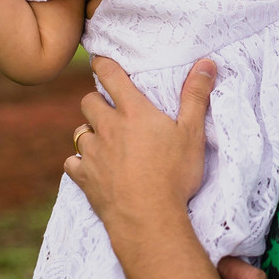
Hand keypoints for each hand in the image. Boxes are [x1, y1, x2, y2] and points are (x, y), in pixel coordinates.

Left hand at [64, 56, 216, 232]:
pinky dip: (80, 163)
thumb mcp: (192, 133)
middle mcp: (107, 128)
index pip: (110, 76)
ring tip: (104, 140)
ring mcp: (92, 154)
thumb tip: (206, 62)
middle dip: (96, 100)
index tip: (99, 59)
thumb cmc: (174, 174)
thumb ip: (196, 96)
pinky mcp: (85, 178)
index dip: (102, 64)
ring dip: (90, 133)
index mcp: (133, 112)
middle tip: (110, 107)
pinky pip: (72, 164)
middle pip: (88, 102)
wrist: (148, 218)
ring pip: (79, 133)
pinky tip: (92, 168)